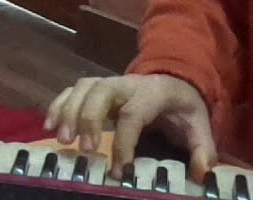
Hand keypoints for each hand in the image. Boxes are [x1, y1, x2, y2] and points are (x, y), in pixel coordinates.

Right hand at [44, 73, 217, 179]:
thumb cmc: (184, 108)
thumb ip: (203, 149)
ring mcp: (110, 83)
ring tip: (64, 141)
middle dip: (89, 118)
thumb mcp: (200, 126)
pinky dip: (58, 104)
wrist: (177, 80)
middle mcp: (128, 84)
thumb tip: (203, 172)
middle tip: (85, 150)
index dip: (125, 142)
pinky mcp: (97, 88)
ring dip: (69, 111)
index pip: (134, 113)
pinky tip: (49, 126)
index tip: (120, 171)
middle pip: (101, 91)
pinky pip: (73, 90)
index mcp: (154, 92)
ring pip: (83, 87)